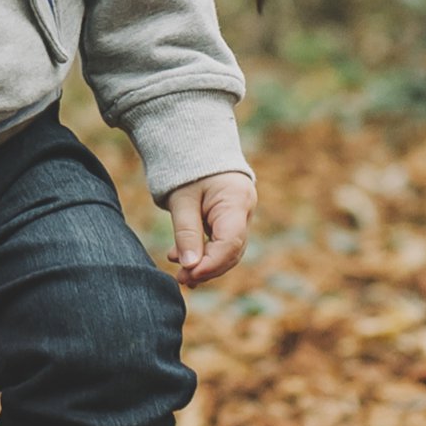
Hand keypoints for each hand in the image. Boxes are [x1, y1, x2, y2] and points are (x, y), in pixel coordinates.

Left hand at [164, 171, 254, 286]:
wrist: (195, 146)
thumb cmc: (188, 168)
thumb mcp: (182, 199)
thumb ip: (186, 232)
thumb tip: (190, 267)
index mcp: (236, 200)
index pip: (230, 242)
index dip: (211, 264)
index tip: (189, 275)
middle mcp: (244, 211)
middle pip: (231, 251)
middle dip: (207, 268)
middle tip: (181, 279)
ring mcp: (240, 216)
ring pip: (227, 250)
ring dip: (204, 264)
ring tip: (180, 274)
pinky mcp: (230, 220)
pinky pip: (221, 243)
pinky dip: (204, 253)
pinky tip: (182, 259)